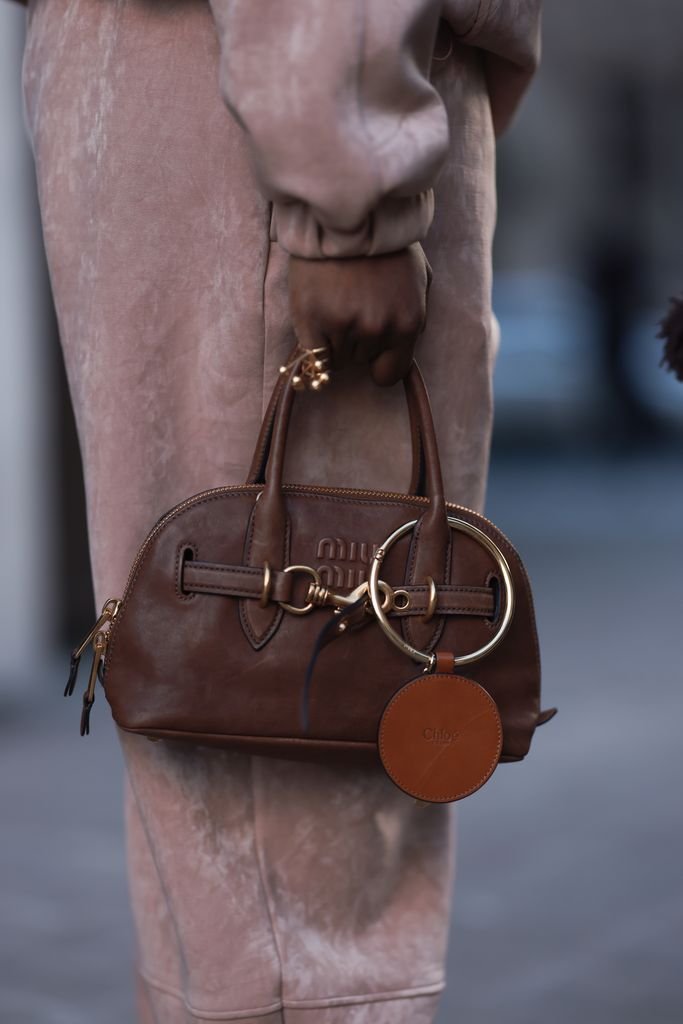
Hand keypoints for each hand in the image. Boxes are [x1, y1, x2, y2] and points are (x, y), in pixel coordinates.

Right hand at [287, 243, 430, 385]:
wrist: (344, 214)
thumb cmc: (384, 246)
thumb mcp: (419, 279)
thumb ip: (417, 319)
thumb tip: (410, 362)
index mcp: (407, 323)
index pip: (389, 374)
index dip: (379, 361)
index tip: (373, 345)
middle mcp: (377, 329)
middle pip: (361, 361)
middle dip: (358, 341)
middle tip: (353, 305)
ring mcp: (343, 325)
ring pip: (337, 359)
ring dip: (335, 339)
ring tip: (335, 302)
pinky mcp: (311, 320)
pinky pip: (314, 357)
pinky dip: (315, 344)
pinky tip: (317, 318)